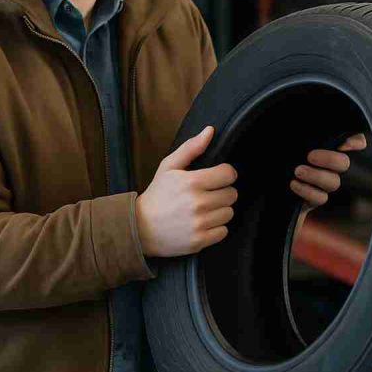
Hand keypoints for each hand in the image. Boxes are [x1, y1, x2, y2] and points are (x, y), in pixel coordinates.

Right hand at [136, 126, 237, 256]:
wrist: (139, 227)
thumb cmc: (157, 195)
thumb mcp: (169, 167)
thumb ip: (191, 148)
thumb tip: (210, 130)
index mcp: (192, 182)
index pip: (229, 174)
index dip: (225, 174)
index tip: (218, 177)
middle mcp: (198, 203)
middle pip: (232, 194)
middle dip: (223, 192)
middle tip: (209, 194)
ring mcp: (199, 224)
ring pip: (229, 213)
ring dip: (220, 210)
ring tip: (205, 209)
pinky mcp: (199, 241)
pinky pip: (224, 231)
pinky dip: (216, 228)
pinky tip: (203, 223)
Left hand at [290, 133, 366, 213]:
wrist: (267, 181)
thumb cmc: (282, 157)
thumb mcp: (291, 142)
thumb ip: (306, 135)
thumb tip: (315, 127)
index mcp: (329, 148)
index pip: (354, 142)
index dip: (355, 141)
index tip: (344, 142)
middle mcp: (331, 166)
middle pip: (344, 163)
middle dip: (329, 159)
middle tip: (310, 156)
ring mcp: (325, 184)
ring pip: (333, 182)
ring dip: (316, 175)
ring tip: (298, 171)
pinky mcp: (316, 199)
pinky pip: (320, 198)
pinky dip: (307, 190)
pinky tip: (294, 184)